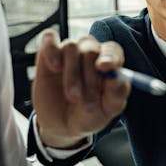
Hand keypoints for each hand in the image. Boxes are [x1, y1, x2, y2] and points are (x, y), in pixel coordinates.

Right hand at [32, 30, 130, 148]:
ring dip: (72, 72)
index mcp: (108, 63)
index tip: (104, 68)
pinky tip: (54, 67)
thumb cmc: (89, 115)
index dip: (110, 56)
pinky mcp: (47, 53)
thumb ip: (116, 95)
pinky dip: (52, 49)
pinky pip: (49, 39)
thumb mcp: (106, 111)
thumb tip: (117, 80)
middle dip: (89, 77)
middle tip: (88, 103)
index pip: (112, 50)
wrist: (62, 126)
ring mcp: (68, 52)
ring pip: (71, 47)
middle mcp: (89, 53)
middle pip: (91, 50)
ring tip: (73, 97)